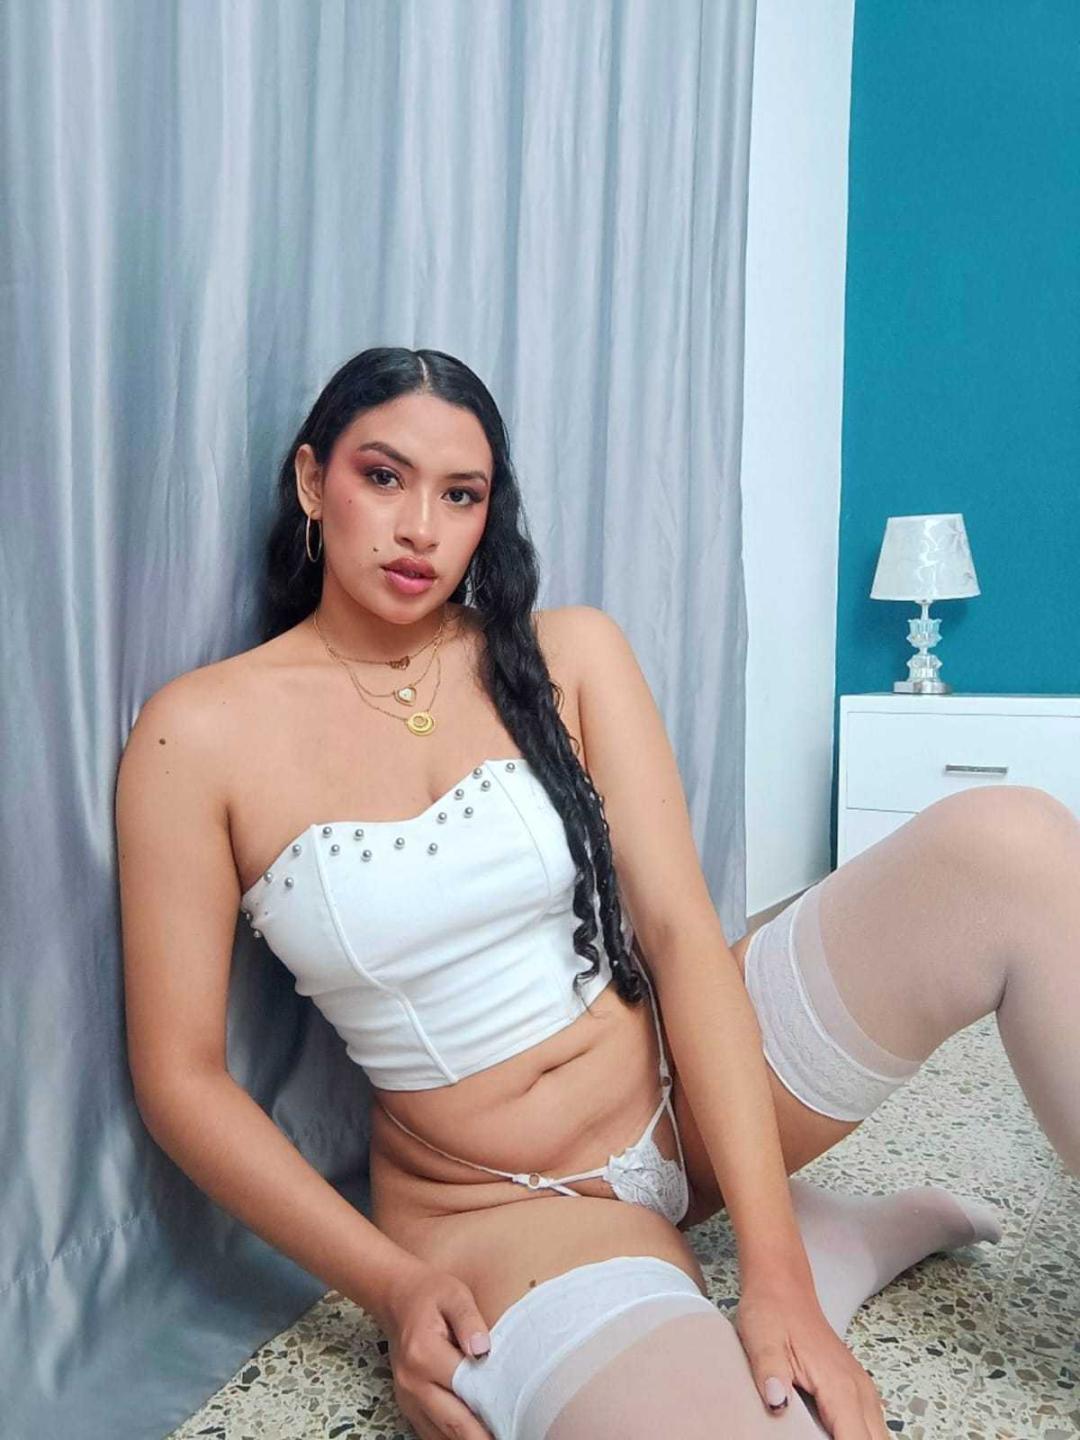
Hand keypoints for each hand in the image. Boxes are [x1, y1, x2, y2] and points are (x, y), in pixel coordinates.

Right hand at [377, 1257, 495, 1439]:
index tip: (513, 1421)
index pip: (466, 1387)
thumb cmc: (431, 1295)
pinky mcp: (408, 1406)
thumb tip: (483, 1349)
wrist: (397, 1298)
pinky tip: (477, 1434)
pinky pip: (432, 1433)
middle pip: (454, 1423)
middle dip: (483, 1437)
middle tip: (512, 1436)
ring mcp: (407, 1398)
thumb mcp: (454, 1295)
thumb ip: (469, 1320)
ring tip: (499, 1436)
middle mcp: (412, 1382)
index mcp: (424, 1353)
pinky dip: (454, 1439)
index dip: (492, 1406)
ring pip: (442, 1435)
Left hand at [734, 1278, 889, 1437]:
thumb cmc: (772, 1312)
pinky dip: (861, 1438)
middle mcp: (859, 1392)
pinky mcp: (856, 1390)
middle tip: (817, 1439)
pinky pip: (871, 1427)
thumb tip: (776, 1403)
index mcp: (839, 1386)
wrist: (782, 1287)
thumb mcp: (762, 1340)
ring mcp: (861, 1390)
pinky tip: (837, 1436)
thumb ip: (771, 1373)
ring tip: (827, 1438)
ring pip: (879, 1437)